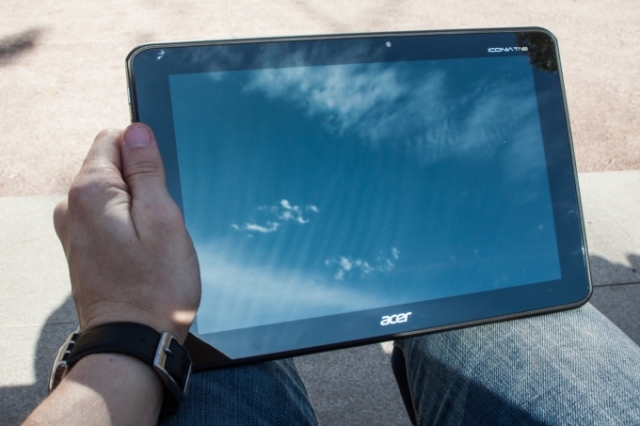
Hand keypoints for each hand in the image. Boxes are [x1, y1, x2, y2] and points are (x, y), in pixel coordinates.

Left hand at [53, 124, 200, 341]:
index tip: (163, 186)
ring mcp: (72, 228)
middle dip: (144, 183)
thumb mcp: (163, 219)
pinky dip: (128, 225)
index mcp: (90, 191)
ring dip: (138, 207)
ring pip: (113, 192)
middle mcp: (71, 205)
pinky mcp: (80, 246)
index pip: (116, 137)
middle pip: (113, 165)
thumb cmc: (156, 288)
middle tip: (162, 222)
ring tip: (153, 243)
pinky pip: (107, 216)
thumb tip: (137, 131)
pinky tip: (142, 252)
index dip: (147, 155)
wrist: (132, 343)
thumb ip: (147, 170)